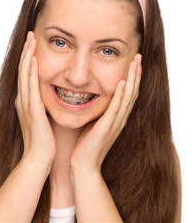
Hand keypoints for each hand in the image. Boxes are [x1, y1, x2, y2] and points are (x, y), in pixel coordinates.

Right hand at [15, 31, 55, 162]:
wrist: (39, 159)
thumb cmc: (44, 140)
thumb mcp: (42, 119)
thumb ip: (42, 106)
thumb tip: (49, 97)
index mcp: (26, 101)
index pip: (27, 74)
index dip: (28, 58)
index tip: (34, 44)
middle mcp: (22, 100)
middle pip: (23, 70)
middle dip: (26, 51)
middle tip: (31, 34)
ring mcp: (25, 105)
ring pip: (24, 75)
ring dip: (27, 56)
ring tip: (31, 40)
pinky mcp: (32, 111)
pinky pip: (30, 88)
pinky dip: (31, 73)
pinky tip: (33, 60)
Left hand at [70, 54, 141, 172]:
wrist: (83, 165)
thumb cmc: (86, 145)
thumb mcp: (94, 124)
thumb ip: (98, 112)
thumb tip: (92, 98)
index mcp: (117, 118)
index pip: (127, 94)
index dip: (132, 78)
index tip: (133, 62)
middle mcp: (120, 119)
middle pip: (132, 92)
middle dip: (136, 74)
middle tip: (138, 56)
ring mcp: (115, 124)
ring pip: (127, 97)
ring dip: (132, 79)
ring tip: (135, 63)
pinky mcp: (106, 128)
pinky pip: (115, 109)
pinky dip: (120, 95)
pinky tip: (122, 83)